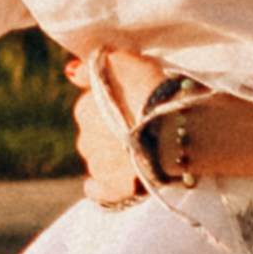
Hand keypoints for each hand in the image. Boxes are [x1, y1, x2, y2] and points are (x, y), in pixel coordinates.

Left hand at [64, 48, 142, 207]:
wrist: (179, 128)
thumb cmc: (156, 91)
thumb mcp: (123, 62)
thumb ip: (94, 66)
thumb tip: (72, 73)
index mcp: (84, 109)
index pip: (91, 107)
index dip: (113, 106)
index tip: (132, 105)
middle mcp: (85, 138)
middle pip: (95, 134)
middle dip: (111, 132)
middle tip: (140, 128)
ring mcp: (99, 166)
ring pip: (99, 160)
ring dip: (113, 156)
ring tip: (140, 152)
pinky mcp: (114, 189)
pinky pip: (99, 191)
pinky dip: (102, 187)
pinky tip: (112, 182)